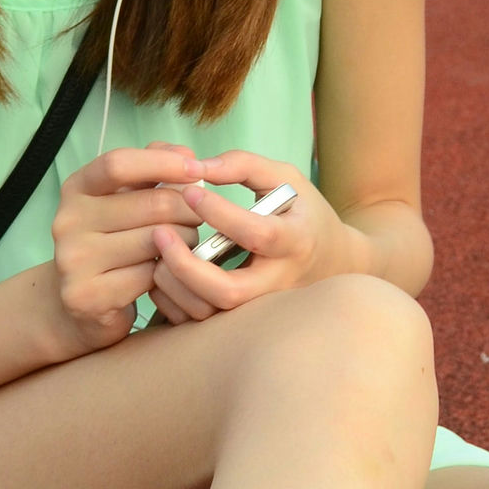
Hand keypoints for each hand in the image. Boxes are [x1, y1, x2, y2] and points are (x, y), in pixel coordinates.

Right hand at [45, 144, 204, 352]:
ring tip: (186, 245)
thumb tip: (188, 155)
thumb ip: (153, 168)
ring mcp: (74, 260)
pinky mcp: (88, 296)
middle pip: (151, 205)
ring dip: (185, 242)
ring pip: (157, 242)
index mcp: (77, 189)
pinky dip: (169, 274)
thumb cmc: (113, 241)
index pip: (119, 164)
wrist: (78, 304)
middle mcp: (68, 221)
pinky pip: (150, 277)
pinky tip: (169, 273)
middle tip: (198, 218)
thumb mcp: (126, 198)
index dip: (163, 163)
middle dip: (188, 209)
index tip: (196, 169)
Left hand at [145, 148, 354, 324]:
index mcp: (295, 241)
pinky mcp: (240, 319)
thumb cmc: (301, 210)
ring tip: (158, 249)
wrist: (330, 258)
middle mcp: (278, 282)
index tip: (189, 191)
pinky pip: (197, 323)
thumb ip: (242, 165)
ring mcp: (259, 307)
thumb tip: (196, 167)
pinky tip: (161, 271)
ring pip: (209, 313)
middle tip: (160, 233)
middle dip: (186, 266)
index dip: (220, 214)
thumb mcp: (284, 177)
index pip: (256, 234)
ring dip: (173, 284)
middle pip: (229, 292)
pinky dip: (171, 301)